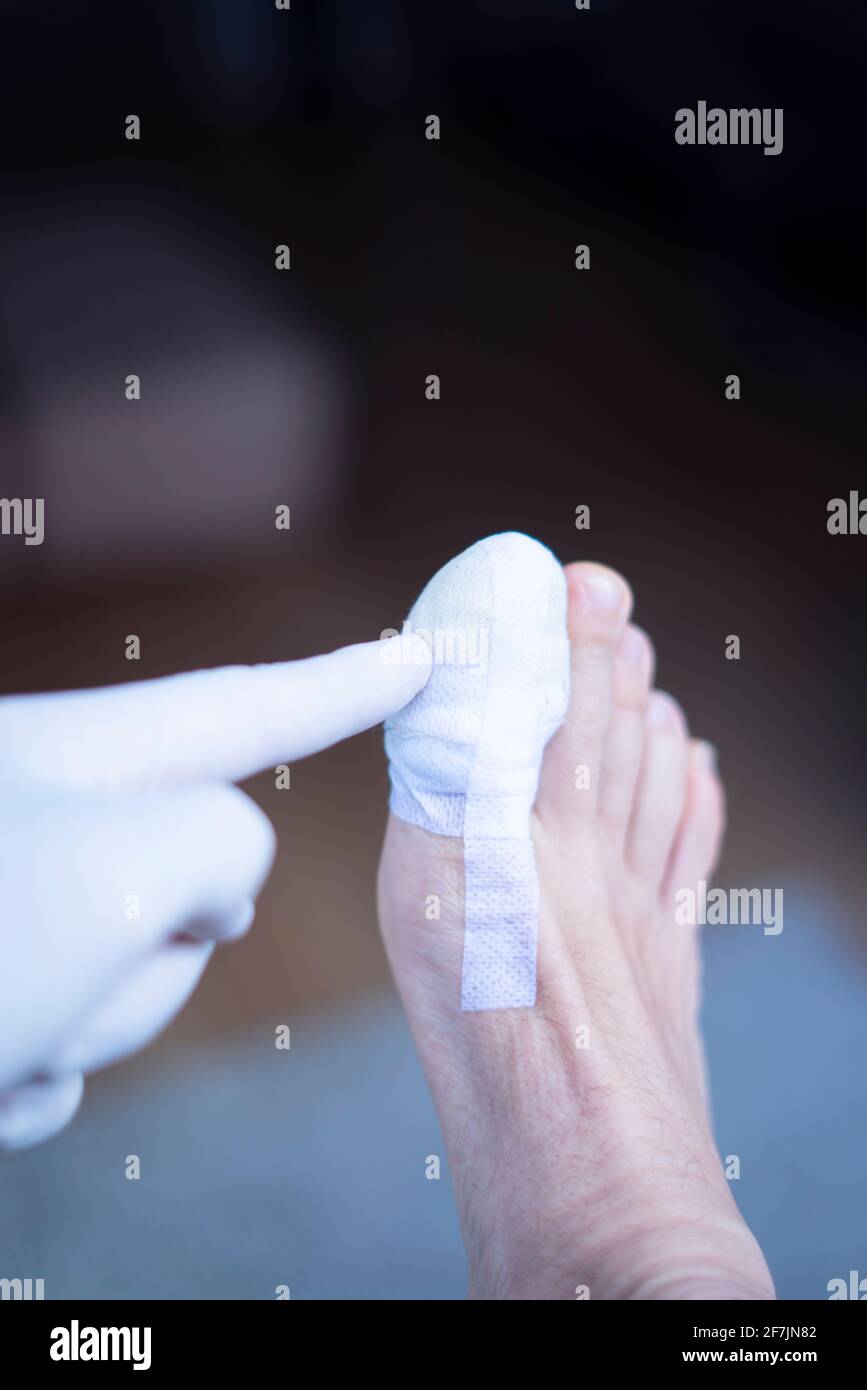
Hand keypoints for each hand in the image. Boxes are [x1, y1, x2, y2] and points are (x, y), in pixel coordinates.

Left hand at [0, 635, 429, 1149]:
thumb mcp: (121, 868)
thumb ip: (222, 844)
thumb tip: (206, 885)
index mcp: (65, 755)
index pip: (242, 705)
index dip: (344, 686)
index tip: (415, 655)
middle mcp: (34, 820)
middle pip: (191, 884)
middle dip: (150, 961)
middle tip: (52, 976)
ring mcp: (2, 912)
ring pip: (126, 986)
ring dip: (78, 1032)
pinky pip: (53, 1049)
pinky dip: (19, 1080)